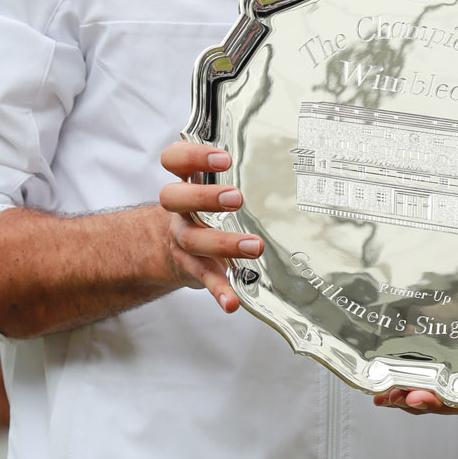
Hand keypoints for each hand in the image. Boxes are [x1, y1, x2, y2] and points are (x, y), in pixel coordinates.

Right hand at [159, 142, 262, 314]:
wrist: (172, 250)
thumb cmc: (203, 212)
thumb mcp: (209, 187)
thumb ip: (232, 174)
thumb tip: (285, 158)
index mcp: (185, 183)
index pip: (174, 160)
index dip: (193, 157)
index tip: (224, 159)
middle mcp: (179, 210)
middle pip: (175, 198)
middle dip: (204, 197)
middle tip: (236, 198)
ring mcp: (183, 240)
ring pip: (194, 240)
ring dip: (224, 243)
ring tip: (254, 246)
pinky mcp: (192, 268)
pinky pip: (204, 279)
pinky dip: (219, 290)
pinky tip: (232, 302)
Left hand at [374, 365, 457, 415]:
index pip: (454, 403)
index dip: (434, 402)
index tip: (416, 397)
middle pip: (433, 401)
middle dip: (411, 400)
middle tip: (391, 396)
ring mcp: (456, 383)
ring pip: (426, 392)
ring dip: (403, 393)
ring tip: (382, 394)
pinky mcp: (450, 368)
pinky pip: (426, 376)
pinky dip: (407, 377)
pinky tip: (387, 374)